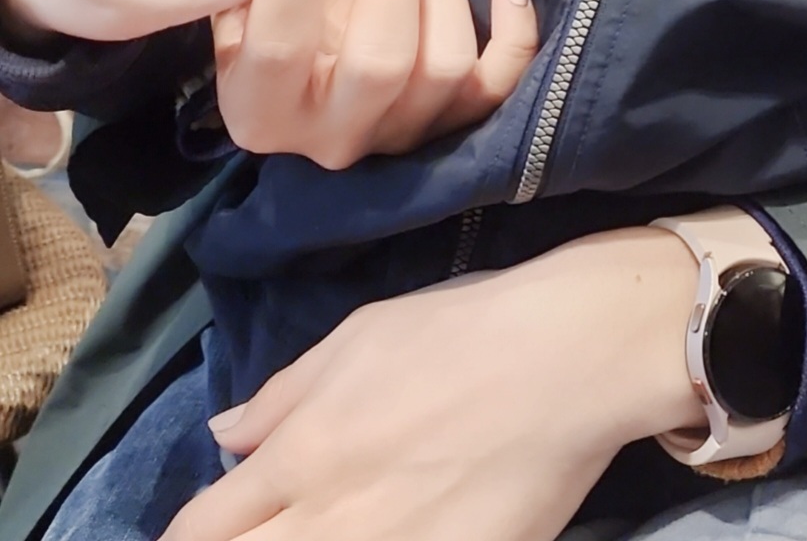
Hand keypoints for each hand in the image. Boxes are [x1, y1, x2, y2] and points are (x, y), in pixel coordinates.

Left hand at [162, 229, 705, 540]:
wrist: (570, 358)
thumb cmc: (463, 330)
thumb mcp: (361, 334)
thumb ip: (285, 394)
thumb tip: (226, 435)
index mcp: (303, 456)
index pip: (200, 529)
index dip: (192, 536)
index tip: (212, 527)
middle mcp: (331, 521)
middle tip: (272, 523)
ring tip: (336, 526)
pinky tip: (397, 531)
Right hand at [213, 0, 539, 169]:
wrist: (315, 87)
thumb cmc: (274, 30)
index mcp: (263, 110)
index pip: (280, 44)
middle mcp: (334, 135)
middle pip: (381, 58)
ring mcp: (401, 134)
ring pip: (444, 64)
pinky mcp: (456, 125)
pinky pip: (499, 85)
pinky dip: (515, 32)